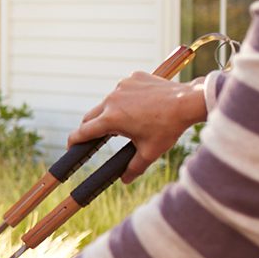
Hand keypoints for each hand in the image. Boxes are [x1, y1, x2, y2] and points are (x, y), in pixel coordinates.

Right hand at [69, 72, 209, 180]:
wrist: (187, 101)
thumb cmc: (169, 127)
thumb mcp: (150, 152)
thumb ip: (134, 168)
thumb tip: (124, 180)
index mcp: (111, 119)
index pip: (83, 132)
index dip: (74, 141)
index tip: (71, 147)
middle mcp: (112, 100)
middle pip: (90, 116)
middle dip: (90, 128)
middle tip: (96, 138)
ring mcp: (122, 86)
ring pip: (107, 102)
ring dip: (110, 113)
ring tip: (127, 122)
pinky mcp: (133, 77)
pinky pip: (122, 90)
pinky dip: (125, 99)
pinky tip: (140, 106)